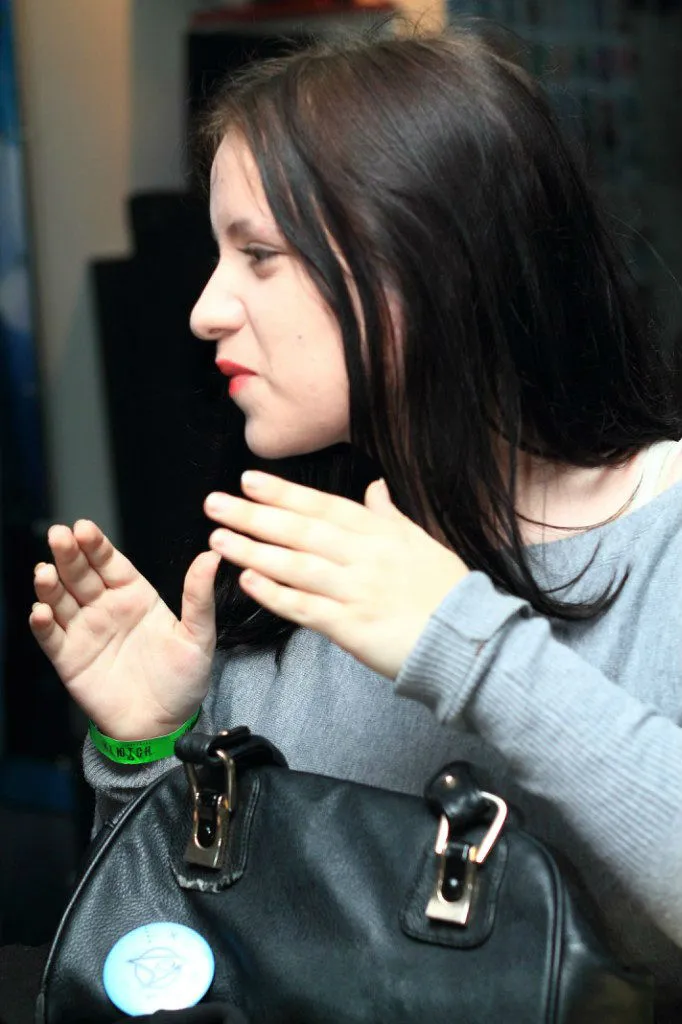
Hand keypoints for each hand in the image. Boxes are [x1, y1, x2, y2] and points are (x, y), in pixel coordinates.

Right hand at [29, 520, 220, 739]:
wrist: (164, 726)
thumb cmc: (183, 680)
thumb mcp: (198, 636)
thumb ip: (199, 597)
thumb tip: (212, 556)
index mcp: (135, 595)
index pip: (111, 563)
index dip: (96, 546)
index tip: (85, 528)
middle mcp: (106, 607)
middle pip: (81, 574)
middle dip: (68, 554)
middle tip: (59, 535)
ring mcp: (85, 631)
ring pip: (61, 600)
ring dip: (50, 585)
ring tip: (44, 572)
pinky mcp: (69, 659)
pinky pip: (51, 637)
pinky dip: (43, 624)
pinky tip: (41, 611)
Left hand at [205, 472, 468, 679]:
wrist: (468, 640)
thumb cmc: (445, 591)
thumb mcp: (422, 541)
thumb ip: (390, 514)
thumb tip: (374, 486)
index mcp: (379, 533)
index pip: (323, 506)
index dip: (283, 493)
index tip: (248, 480)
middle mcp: (363, 556)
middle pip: (300, 531)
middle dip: (254, 515)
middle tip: (215, 503)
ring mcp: (355, 591)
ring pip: (296, 565)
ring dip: (254, 550)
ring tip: (218, 538)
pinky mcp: (351, 627)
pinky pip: (305, 607)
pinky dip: (275, 594)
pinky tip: (248, 580)